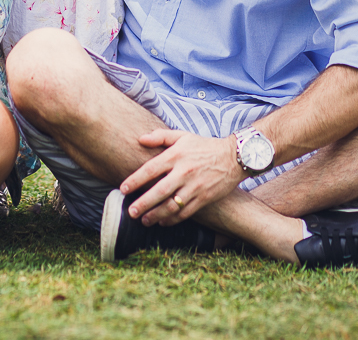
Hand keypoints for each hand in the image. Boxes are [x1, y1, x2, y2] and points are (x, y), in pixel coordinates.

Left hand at [119, 130, 245, 225]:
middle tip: (131, 212)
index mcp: (176, 155)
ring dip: (156, 215)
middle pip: (159, 191)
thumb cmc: (204, 146)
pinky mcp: (204, 198)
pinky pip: (186, 212)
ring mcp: (195, 187)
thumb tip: (140, 139)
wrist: (234, 157)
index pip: (150, 169)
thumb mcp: (182, 136)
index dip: (135, 180)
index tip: (123, 189)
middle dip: (143, 203)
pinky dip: (173, 219)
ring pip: (172, 205)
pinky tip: (162, 222)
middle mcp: (184, 172)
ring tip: (144, 221)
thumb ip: (160, 136)